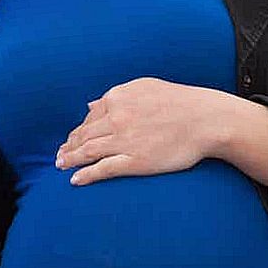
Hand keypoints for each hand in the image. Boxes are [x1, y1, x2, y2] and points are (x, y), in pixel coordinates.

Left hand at [55, 77, 227, 185]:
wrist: (207, 119)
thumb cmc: (180, 101)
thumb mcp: (145, 87)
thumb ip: (116, 95)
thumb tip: (91, 104)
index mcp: (117, 98)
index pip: (89, 117)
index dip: (77, 131)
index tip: (71, 140)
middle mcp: (116, 118)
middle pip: (83, 135)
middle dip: (68, 146)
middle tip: (60, 156)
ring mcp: (124, 140)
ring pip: (87, 151)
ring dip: (70, 160)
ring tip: (61, 166)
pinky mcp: (135, 161)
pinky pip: (103, 169)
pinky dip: (86, 175)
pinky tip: (75, 180)